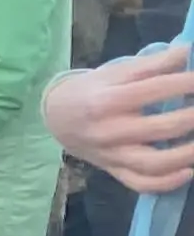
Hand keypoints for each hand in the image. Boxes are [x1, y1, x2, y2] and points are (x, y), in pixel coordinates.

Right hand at [45, 39, 193, 195]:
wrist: (55, 118)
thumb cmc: (90, 91)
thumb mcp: (115, 72)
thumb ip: (153, 63)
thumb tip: (189, 52)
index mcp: (107, 100)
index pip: (156, 89)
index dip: (187, 83)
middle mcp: (109, 130)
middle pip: (162, 127)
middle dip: (193, 117)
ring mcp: (112, 155)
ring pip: (154, 164)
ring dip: (186, 154)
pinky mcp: (114, 171)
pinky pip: (141, 183)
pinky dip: (167, 182)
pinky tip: (188, 171)